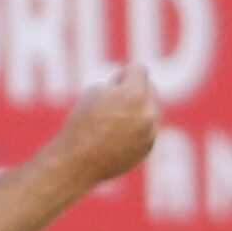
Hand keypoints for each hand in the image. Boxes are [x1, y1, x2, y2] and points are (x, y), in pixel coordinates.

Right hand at [53, 65, 159, 185]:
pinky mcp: (148, 147)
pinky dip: (137, 127)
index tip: (110, 85)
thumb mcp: (95, 91)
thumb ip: (119, 83)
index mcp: (134, 96)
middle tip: (112, 102)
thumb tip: (133, 86)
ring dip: (137, 108)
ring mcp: (150, 133)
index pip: (139, 69)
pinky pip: (148, 128)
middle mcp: (147, 114)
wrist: (80, 161)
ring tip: (114, 118)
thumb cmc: (83, 123)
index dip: (123, 74)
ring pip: (152, 109)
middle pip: (150, 88)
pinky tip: (117, 134)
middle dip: (134, 90)